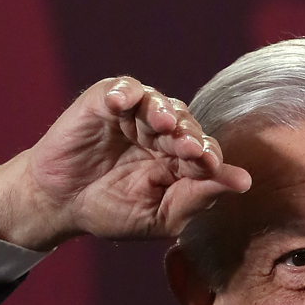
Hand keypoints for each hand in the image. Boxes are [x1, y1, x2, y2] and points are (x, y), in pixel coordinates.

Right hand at [0, 77, 251, 250]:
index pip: (204, 152)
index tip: (212, 167)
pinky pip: (121, 89)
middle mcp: (161, 132)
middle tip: (191, 150)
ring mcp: (134, 114)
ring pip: (158, 103)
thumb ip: (199, 198)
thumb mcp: (159, 215)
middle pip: (186, 125)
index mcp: (179, 159)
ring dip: (163, 113)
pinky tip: (126, 102)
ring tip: (163, 124)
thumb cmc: (111, 211)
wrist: (60, 205)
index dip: (210, 159)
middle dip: (190, 137)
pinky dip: (125, 92)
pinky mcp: (105, 101)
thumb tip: (243, 182)